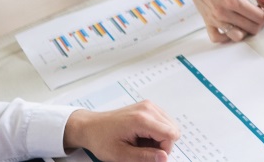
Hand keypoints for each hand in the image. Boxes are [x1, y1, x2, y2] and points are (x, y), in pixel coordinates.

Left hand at [64, 101, 180, 161]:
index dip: (165, 149)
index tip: (151, 155)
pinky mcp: (148, 107)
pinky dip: (157, 132)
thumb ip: (144, 157)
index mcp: (141, 119)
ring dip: (160, 138)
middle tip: (143, 149)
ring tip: (141, 142)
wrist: (90, 126)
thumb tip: (164, 157)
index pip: (170, 135)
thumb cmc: (101, 139)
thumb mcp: (121, 155)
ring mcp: (148, 106)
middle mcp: (147, 109)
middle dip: (162, 144)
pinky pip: (164, 122)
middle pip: (172, 130)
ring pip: (170, 126)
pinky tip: (143, 136)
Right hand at [171, 0, 263, 42]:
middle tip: (257, 11)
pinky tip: (231, 26)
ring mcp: (214, 19)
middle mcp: (223, 12)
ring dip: (245, 30)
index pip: (259, 17)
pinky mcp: (206, 21)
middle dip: (259, 21)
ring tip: (245, 19)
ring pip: (237, 36)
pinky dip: (226, 36)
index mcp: (233, 0)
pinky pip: (218, 38)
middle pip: (251, 28)